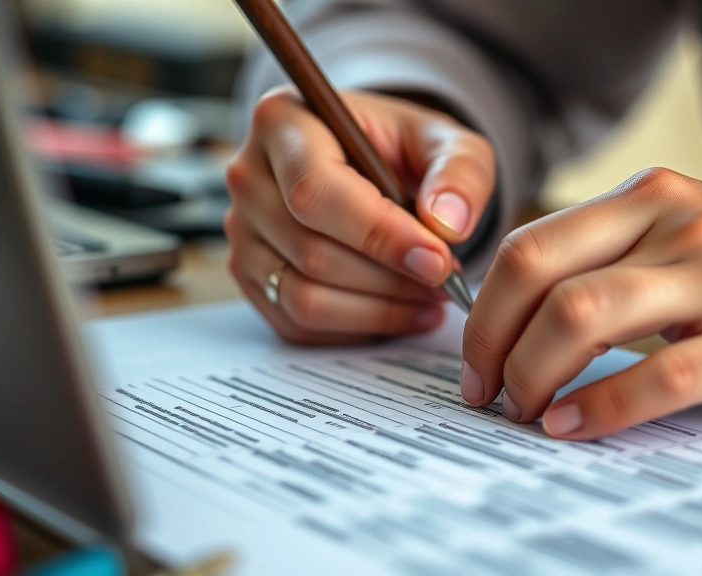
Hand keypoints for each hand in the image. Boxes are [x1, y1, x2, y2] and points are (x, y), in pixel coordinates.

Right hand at [225, 87, 494, 343]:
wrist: (374, 166)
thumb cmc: (403, 150)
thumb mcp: (447, 141)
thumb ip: (459, 172)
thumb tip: (447, 224)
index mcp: (283, 122)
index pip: (316, 191)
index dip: (381, 235)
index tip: (438, 259)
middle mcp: (248, 177)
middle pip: (312, 251)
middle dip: (391, 278)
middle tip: (447, 280)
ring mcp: (242, 233)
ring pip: (304, 297)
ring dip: (380, 310)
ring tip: (433, 298)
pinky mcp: (251, 278)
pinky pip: (298, 324)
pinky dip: (359, 328)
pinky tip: (404, 311)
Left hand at [461, 169, 701, 438]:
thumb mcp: (684, 235)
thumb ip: (611, 256)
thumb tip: (520, 313)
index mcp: (650, 198)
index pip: (530, 245)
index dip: (486, 309)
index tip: (476, 357)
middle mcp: (679, 226)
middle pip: (540, 276)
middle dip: (493, 342)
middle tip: (487, 391)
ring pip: (585, 316)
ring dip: (534, 373)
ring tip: (526, 411)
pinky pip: (660, 374)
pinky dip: (602, 406)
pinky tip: (574, 426)